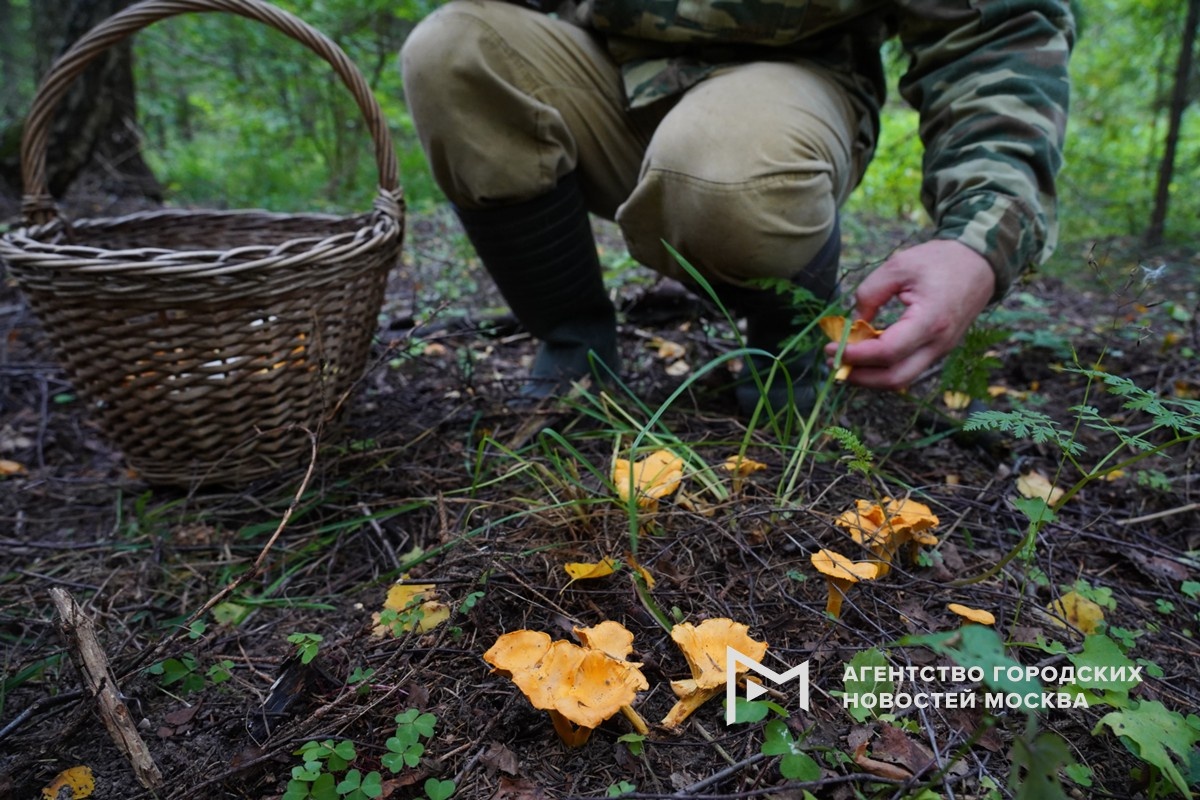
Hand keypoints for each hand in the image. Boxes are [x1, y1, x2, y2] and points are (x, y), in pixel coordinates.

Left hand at [826, 239, 994, 390]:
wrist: (979, 264)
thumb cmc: (940, 261)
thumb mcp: (898, 266)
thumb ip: (870, 294)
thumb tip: (853, 324)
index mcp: (931, 320)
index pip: (888, 352)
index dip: (856, 355)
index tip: (831, 348)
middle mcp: (939, 343)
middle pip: (895, 378)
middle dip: (860, 376)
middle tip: (833, 362)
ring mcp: (941, 350)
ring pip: (902, 379)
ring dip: (870, 376)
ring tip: (845, 361)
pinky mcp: (938, 350)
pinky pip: (908, 368)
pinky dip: (884, 368)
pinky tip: (865, 356)